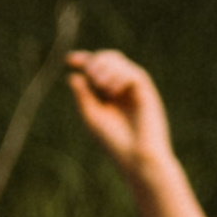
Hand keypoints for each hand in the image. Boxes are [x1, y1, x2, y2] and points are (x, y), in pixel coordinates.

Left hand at [65, 49, 175, 178]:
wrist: (136, 157)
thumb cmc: (115, 142)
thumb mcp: (92, 117)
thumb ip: (82, 97)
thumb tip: (72, 76)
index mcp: (108, 93)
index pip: (96, 68)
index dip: (83, 60)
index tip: (69, 60)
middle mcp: (122, 87)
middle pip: (108, 58)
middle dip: (95, 62)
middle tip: (91, 79)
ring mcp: (134, 88)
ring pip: (119, 61)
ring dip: (105, 68)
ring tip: (100, 84)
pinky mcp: (147, 91)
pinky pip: (132, 73)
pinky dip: (119, 77)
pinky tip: (113, 91)